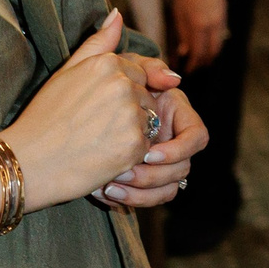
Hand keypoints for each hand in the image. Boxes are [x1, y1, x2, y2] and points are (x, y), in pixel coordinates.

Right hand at [0, 16, 162, 211]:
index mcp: (107, 64)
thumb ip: (97, 42)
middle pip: (146, 96)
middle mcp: (122, 85)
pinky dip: (130, 154)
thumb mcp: (66, 71)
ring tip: (98, 141)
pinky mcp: (135, 144)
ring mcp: (130, 115)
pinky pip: (146, 146)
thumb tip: (118, 14)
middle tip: (93, 127)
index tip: (95, 108)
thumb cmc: (43, 117)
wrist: (28, 163)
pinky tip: (104, 156)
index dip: (120, 94)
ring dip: (131, 132)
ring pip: (149, 121)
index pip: (138, 73)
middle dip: (129, 112)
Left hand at [98, 69, 208, 208]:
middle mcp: (173, 142)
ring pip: (169, 189)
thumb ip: (149, 68)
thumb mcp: (123, 69)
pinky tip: (104, 192)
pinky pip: (150, 199)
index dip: (179, 149)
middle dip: (153, 174)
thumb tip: (175, 79)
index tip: (149, 153)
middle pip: (182, 169)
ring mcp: (161, 165)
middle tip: (123, 172)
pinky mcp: (144, 183)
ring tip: (111, 184)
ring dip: (141, 190)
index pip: (197, 137)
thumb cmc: (101, 86)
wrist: (71, 117)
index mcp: (176, 116)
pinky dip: (131, 199)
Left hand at [168, 0, 227, 67]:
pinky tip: (206, 41)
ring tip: (199, 56)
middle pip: (212, 53)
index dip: (193, 65)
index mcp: (199, 26)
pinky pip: (221, 33)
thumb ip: (183, 35)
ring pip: (219, 44)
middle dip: (203, 62)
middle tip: (194, 66)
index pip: (198, 54)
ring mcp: (221, 19)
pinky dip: (214, 41)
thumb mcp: (178, 15)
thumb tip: (185, 52)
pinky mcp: (225, 13)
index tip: (188, 70)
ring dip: (210, 53)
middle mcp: (213, 24)